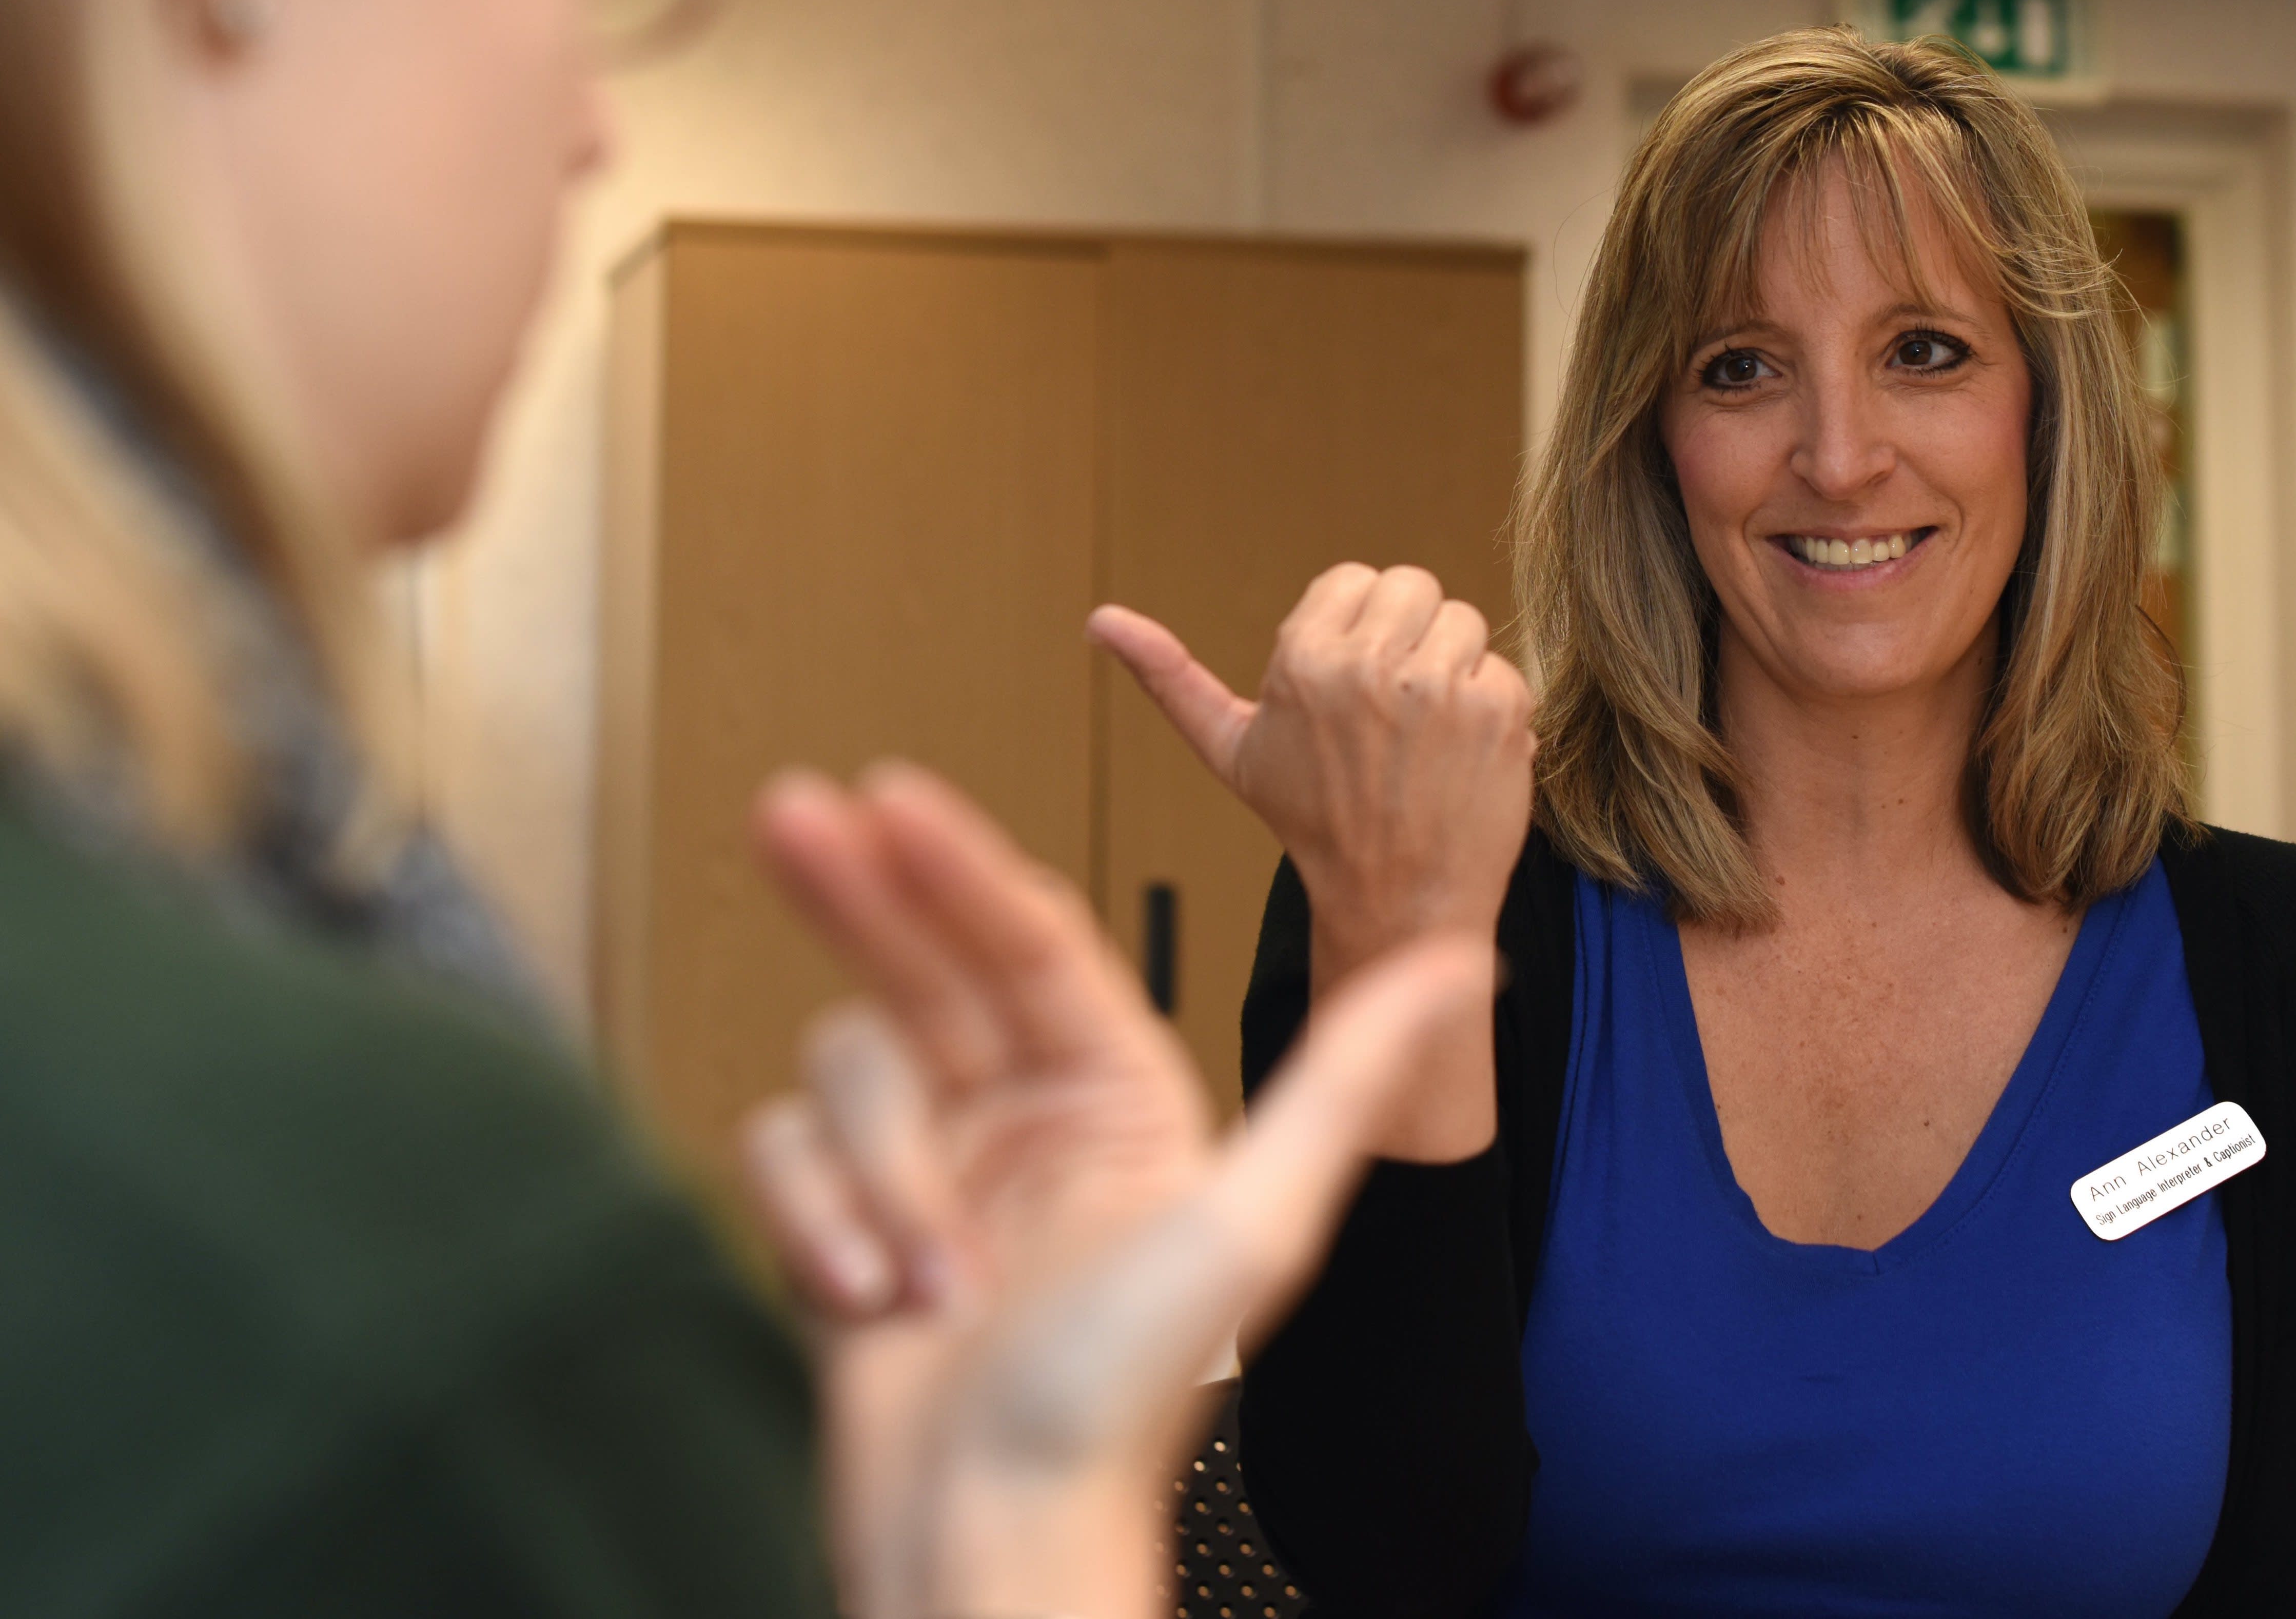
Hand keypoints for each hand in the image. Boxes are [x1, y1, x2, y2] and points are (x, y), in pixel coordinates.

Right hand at [739, 763, 1492, 1618]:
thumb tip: (1466, 963)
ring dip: (871, 1167)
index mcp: (1116, 1097)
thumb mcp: (1252, 1222)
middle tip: (786, 814)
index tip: (890, 795)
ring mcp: (932, 1169)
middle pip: (922, 966)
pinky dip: (813, 1219)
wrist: (994, 1542)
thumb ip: (1347, 1076)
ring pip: (850, 1069)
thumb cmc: (1122, 1398)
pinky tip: (868, 1297)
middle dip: (855, 896)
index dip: (957, 865)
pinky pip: (788, 1151)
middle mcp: (1024, 1116)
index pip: (1027, 944)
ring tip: (919, 1272)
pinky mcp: (849, 1222)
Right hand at [1087, 565, 1535, 983]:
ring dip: (1452, 671)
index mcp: (1304, 658)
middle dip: (1406, 638)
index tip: (1350, 692)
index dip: (1356, 631)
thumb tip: (1099, 621)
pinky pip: (1504, 669)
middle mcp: (1372, 664)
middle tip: (1392, 712)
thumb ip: (1169, 678)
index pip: (1354, 579)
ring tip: (1424, 736)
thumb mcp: (1231, 750)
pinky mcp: (1498, 710)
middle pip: (1413, 587)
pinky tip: (1461, 757)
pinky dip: (1492, 710)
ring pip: (1462, 622)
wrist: (1396, 903)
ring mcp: (1440, 686)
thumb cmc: (1314, 824)